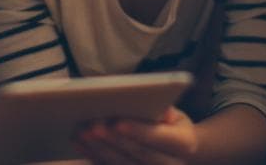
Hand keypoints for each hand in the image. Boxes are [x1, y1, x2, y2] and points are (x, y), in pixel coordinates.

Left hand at [73, 107, 198, 164]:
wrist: (179, 152)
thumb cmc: (172, 125)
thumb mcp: (176, 113)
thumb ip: (166, 109)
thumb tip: (157, 107)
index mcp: (184, 144)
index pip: (160, 138)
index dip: (138, 131)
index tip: (118, 122)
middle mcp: (171, 164)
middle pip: (139, 153)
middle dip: (114, 140)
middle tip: (93, 126)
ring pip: (123, 164)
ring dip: (99, 149)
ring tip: (82, 133)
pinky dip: (94, 157)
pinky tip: (80, 144)